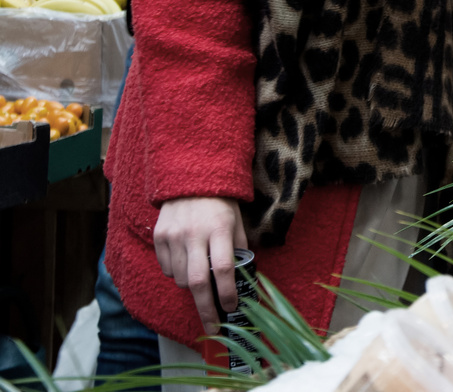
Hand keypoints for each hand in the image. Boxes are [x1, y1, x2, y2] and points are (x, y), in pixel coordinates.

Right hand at [154, 197, 246, 332]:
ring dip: (193, 287)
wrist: (190, 178)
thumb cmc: (220, 203)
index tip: (232, 308)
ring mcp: (174, 236)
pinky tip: (187, 263)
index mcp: (219, 228)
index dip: (227, 293)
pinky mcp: (159, 237)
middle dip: (206, 308)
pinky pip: (168, 269)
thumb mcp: (237, 221)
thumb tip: (241, 279)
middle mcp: (194, 234)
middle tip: (213, 326)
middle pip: (198, 282)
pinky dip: (178, 274)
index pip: (223, 268)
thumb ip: (239, 249)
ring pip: (181, 279)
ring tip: (202, 278)